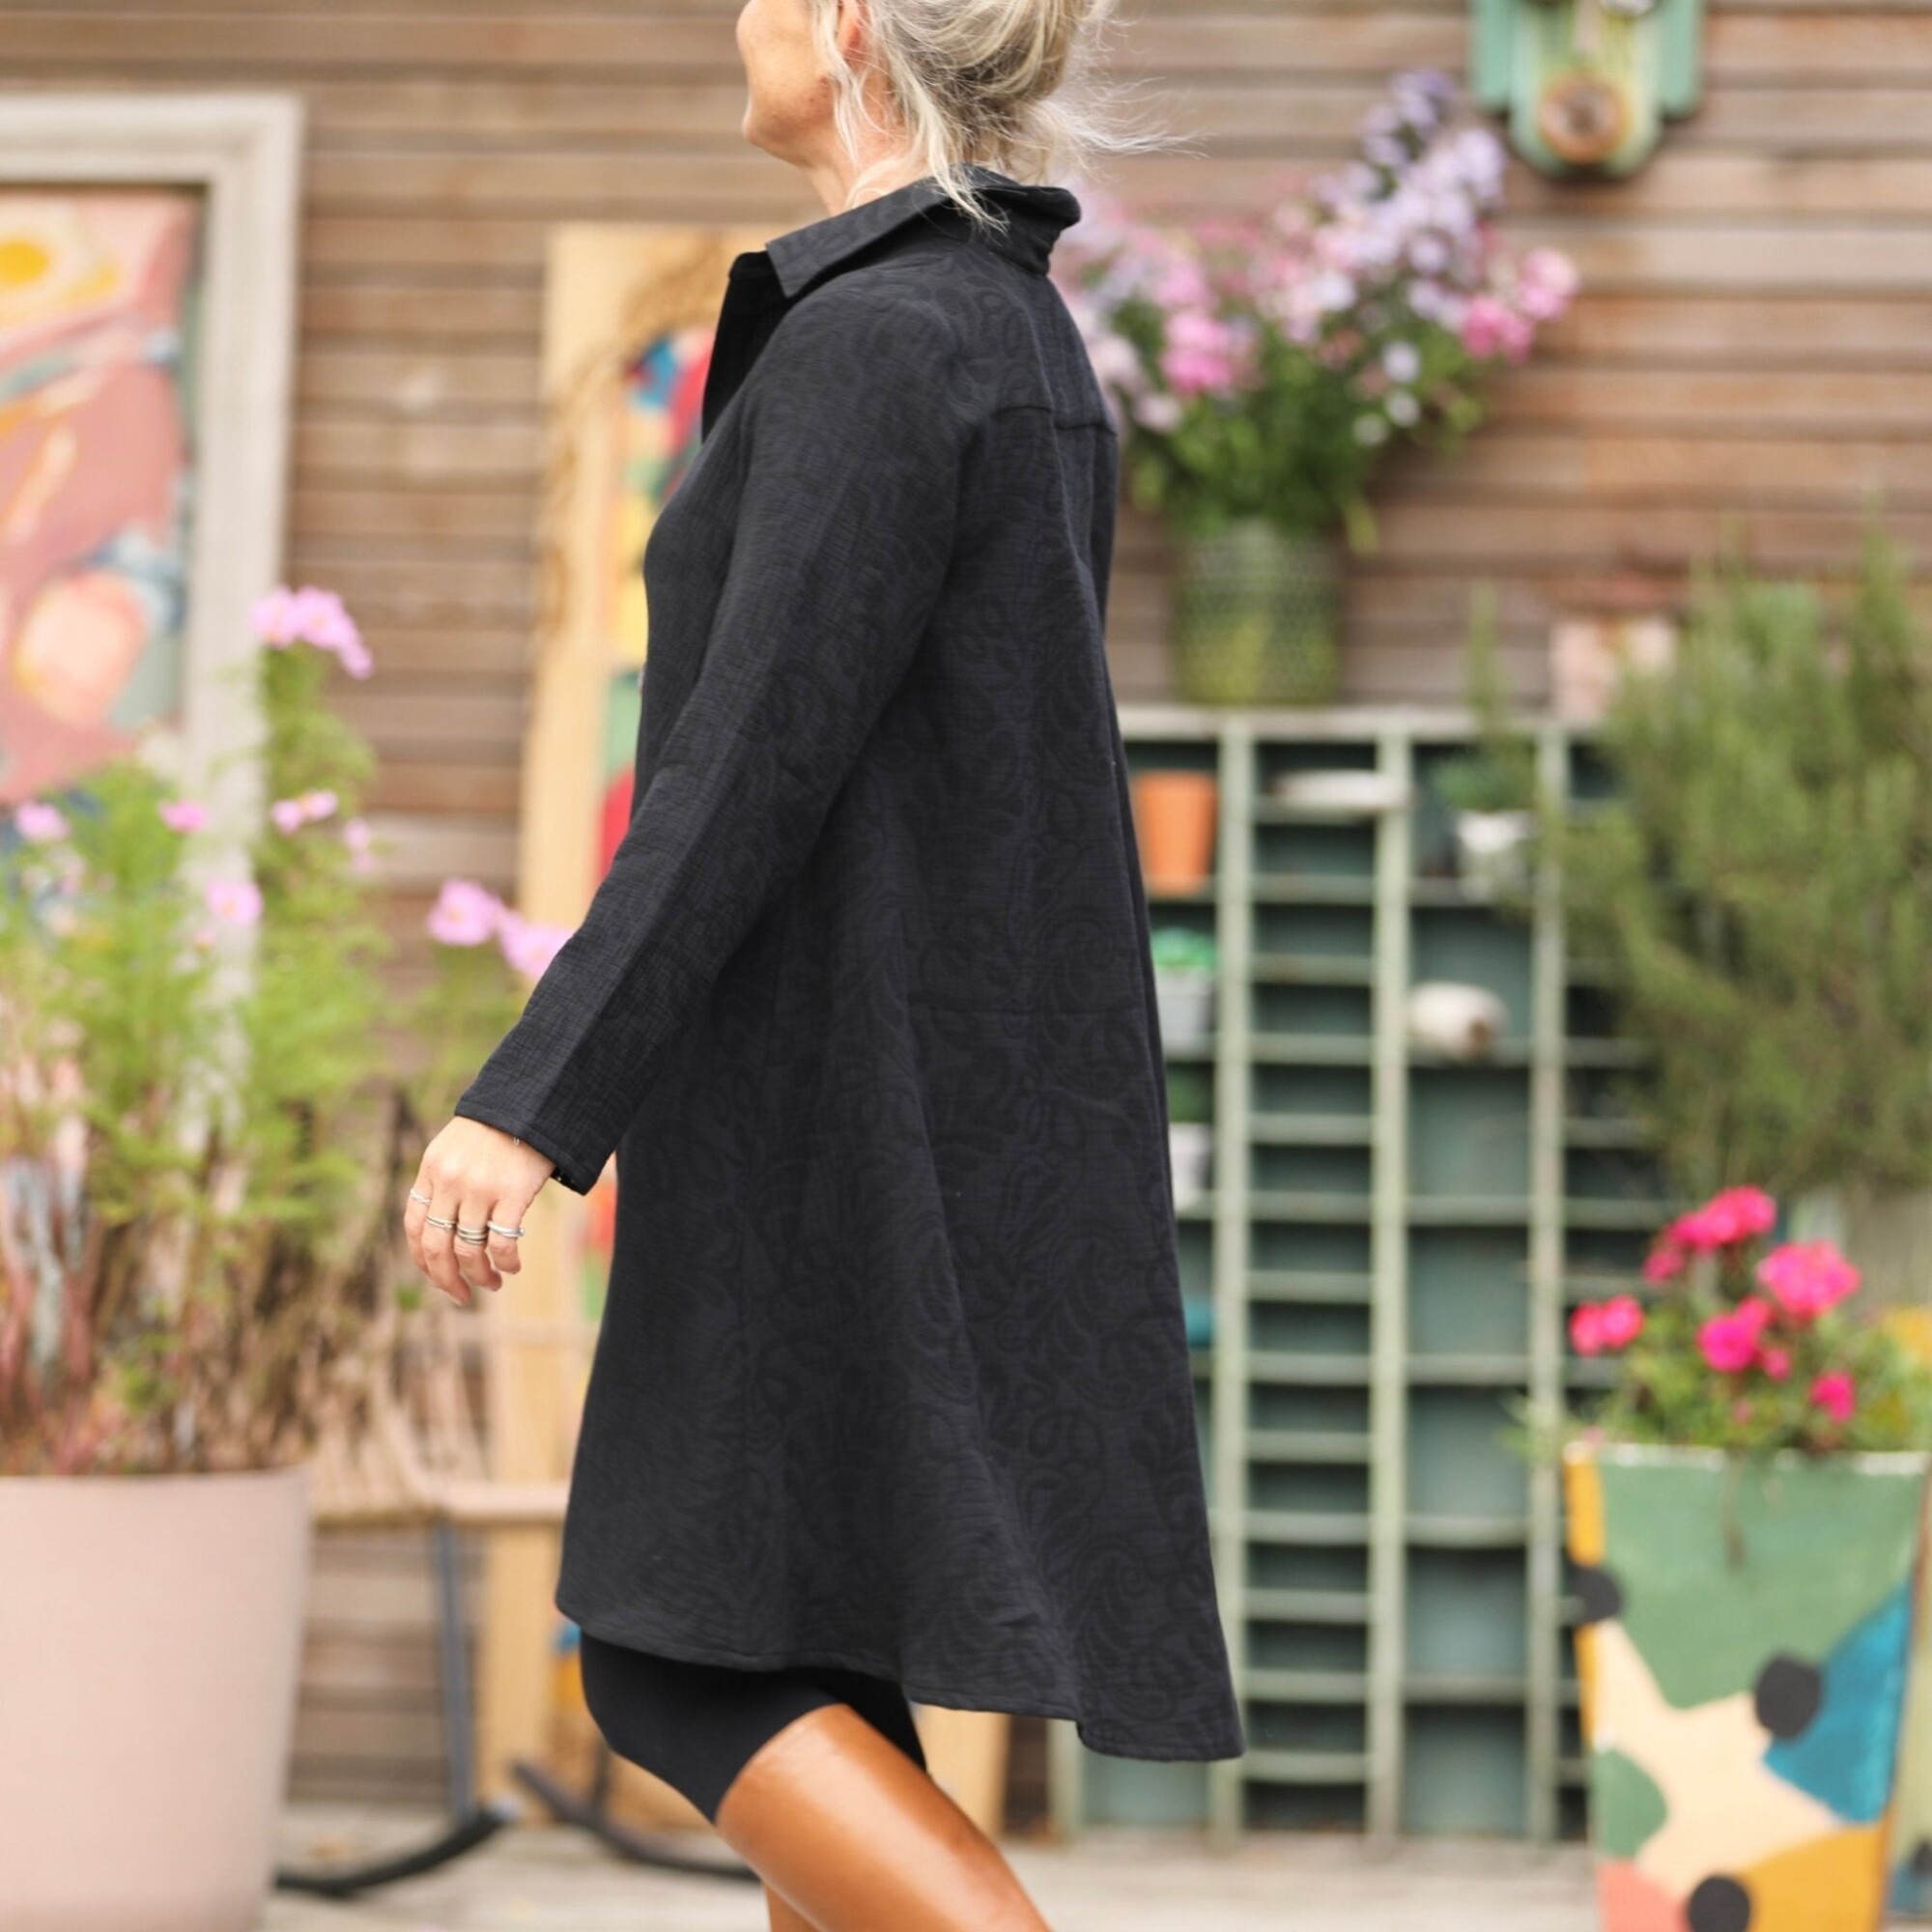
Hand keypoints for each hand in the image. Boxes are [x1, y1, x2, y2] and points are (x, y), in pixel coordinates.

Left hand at [405, 1118, 555, 1306]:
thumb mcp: (456, 1147)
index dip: (423, 1260)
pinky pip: (503, 1242)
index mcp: (432, 1169)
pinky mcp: (512, 1193)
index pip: (414, 1226)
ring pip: (469, 1250)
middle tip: (461, 1295)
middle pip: (437, 1245)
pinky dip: (506, 1262)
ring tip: (493, 1283)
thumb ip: (444, 1182)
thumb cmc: (498, 1128)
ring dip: (480, 1276)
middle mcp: (450, 1181)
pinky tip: (513, 1267)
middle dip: (446, 1279)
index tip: (437, 1276)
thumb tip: (442, 1232)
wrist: (533, 1101)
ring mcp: (480, 1188)